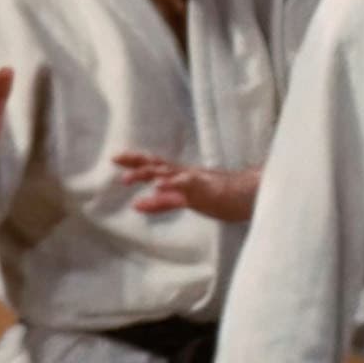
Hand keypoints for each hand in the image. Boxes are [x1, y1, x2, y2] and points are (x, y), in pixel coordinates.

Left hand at [112, 153, 258, 222]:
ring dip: (148, 173)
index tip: (115, 157)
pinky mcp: (205, 190)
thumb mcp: (184, 200)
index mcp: (179, 174)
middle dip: (135, 161)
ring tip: (128, 177)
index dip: (135, 159)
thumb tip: (135, 205)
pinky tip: (159, 185)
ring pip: (168, 173)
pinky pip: (187, 186)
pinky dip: (172, 184)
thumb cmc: (217, 198)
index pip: (154, 163)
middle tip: (115, 159)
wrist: (249, 196)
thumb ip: (160, 203)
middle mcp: (184, 173)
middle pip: (156, 163)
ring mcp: (194, 180)